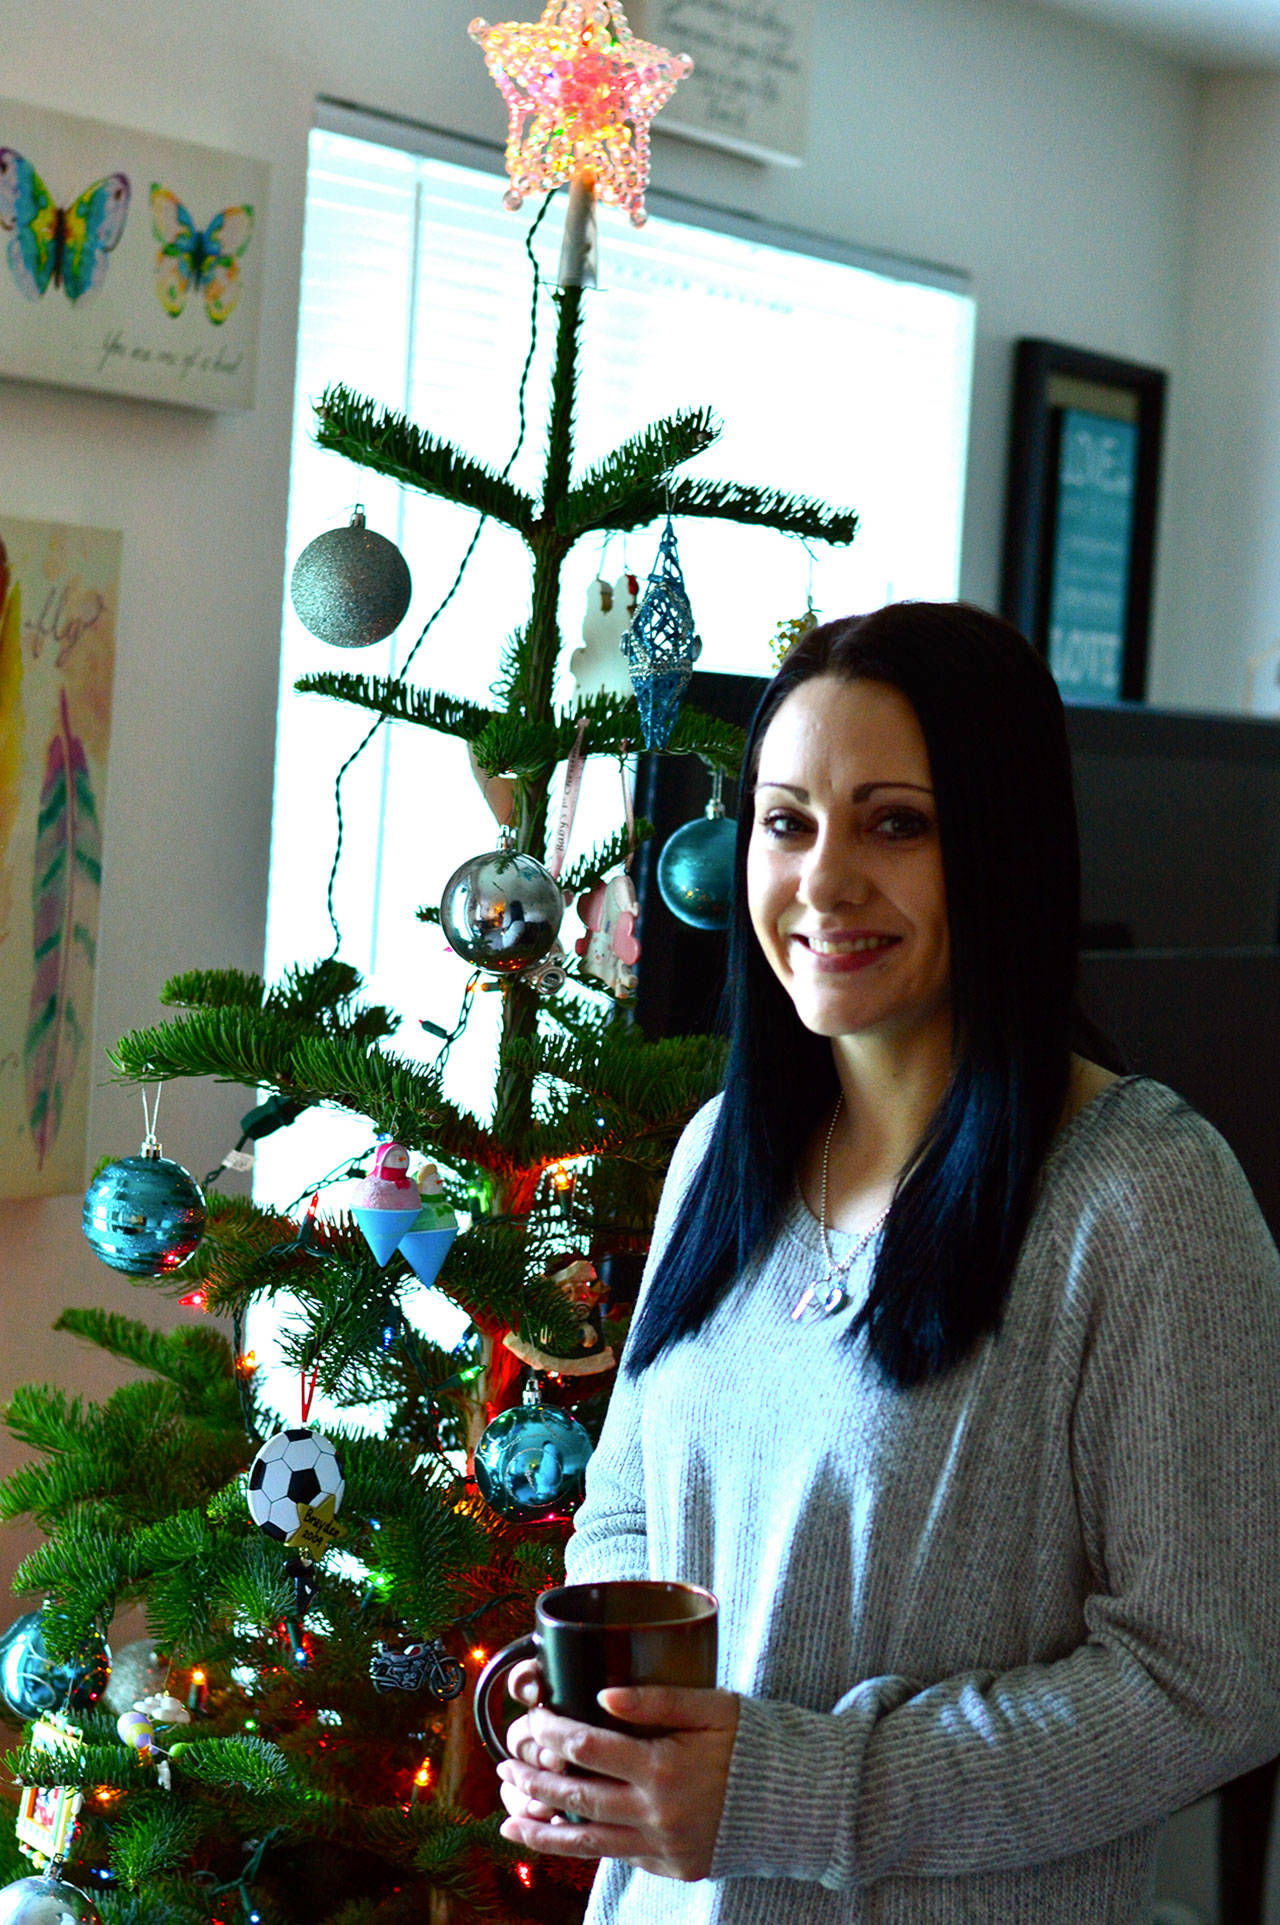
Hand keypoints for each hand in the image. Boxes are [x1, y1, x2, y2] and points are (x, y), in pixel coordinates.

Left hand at [498, 1684, 738, 1881]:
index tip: (532, 1719)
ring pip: (587, 1841)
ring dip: (543, 1829)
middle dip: (534, 1780)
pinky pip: (616, 1857)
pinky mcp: (671, 1868)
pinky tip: (556, 1840)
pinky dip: (580, 1849)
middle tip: (504, 1766)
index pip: (589, 1747)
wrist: (797, 1801)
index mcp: (664, 1767)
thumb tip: (603, 1696)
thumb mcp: (712, 1707)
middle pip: (577, 1797)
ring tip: (509, 1819)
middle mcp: (658, 1813)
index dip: (552, 1732)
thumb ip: (657, 1699)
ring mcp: (663, 1847)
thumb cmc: (752, 1743)